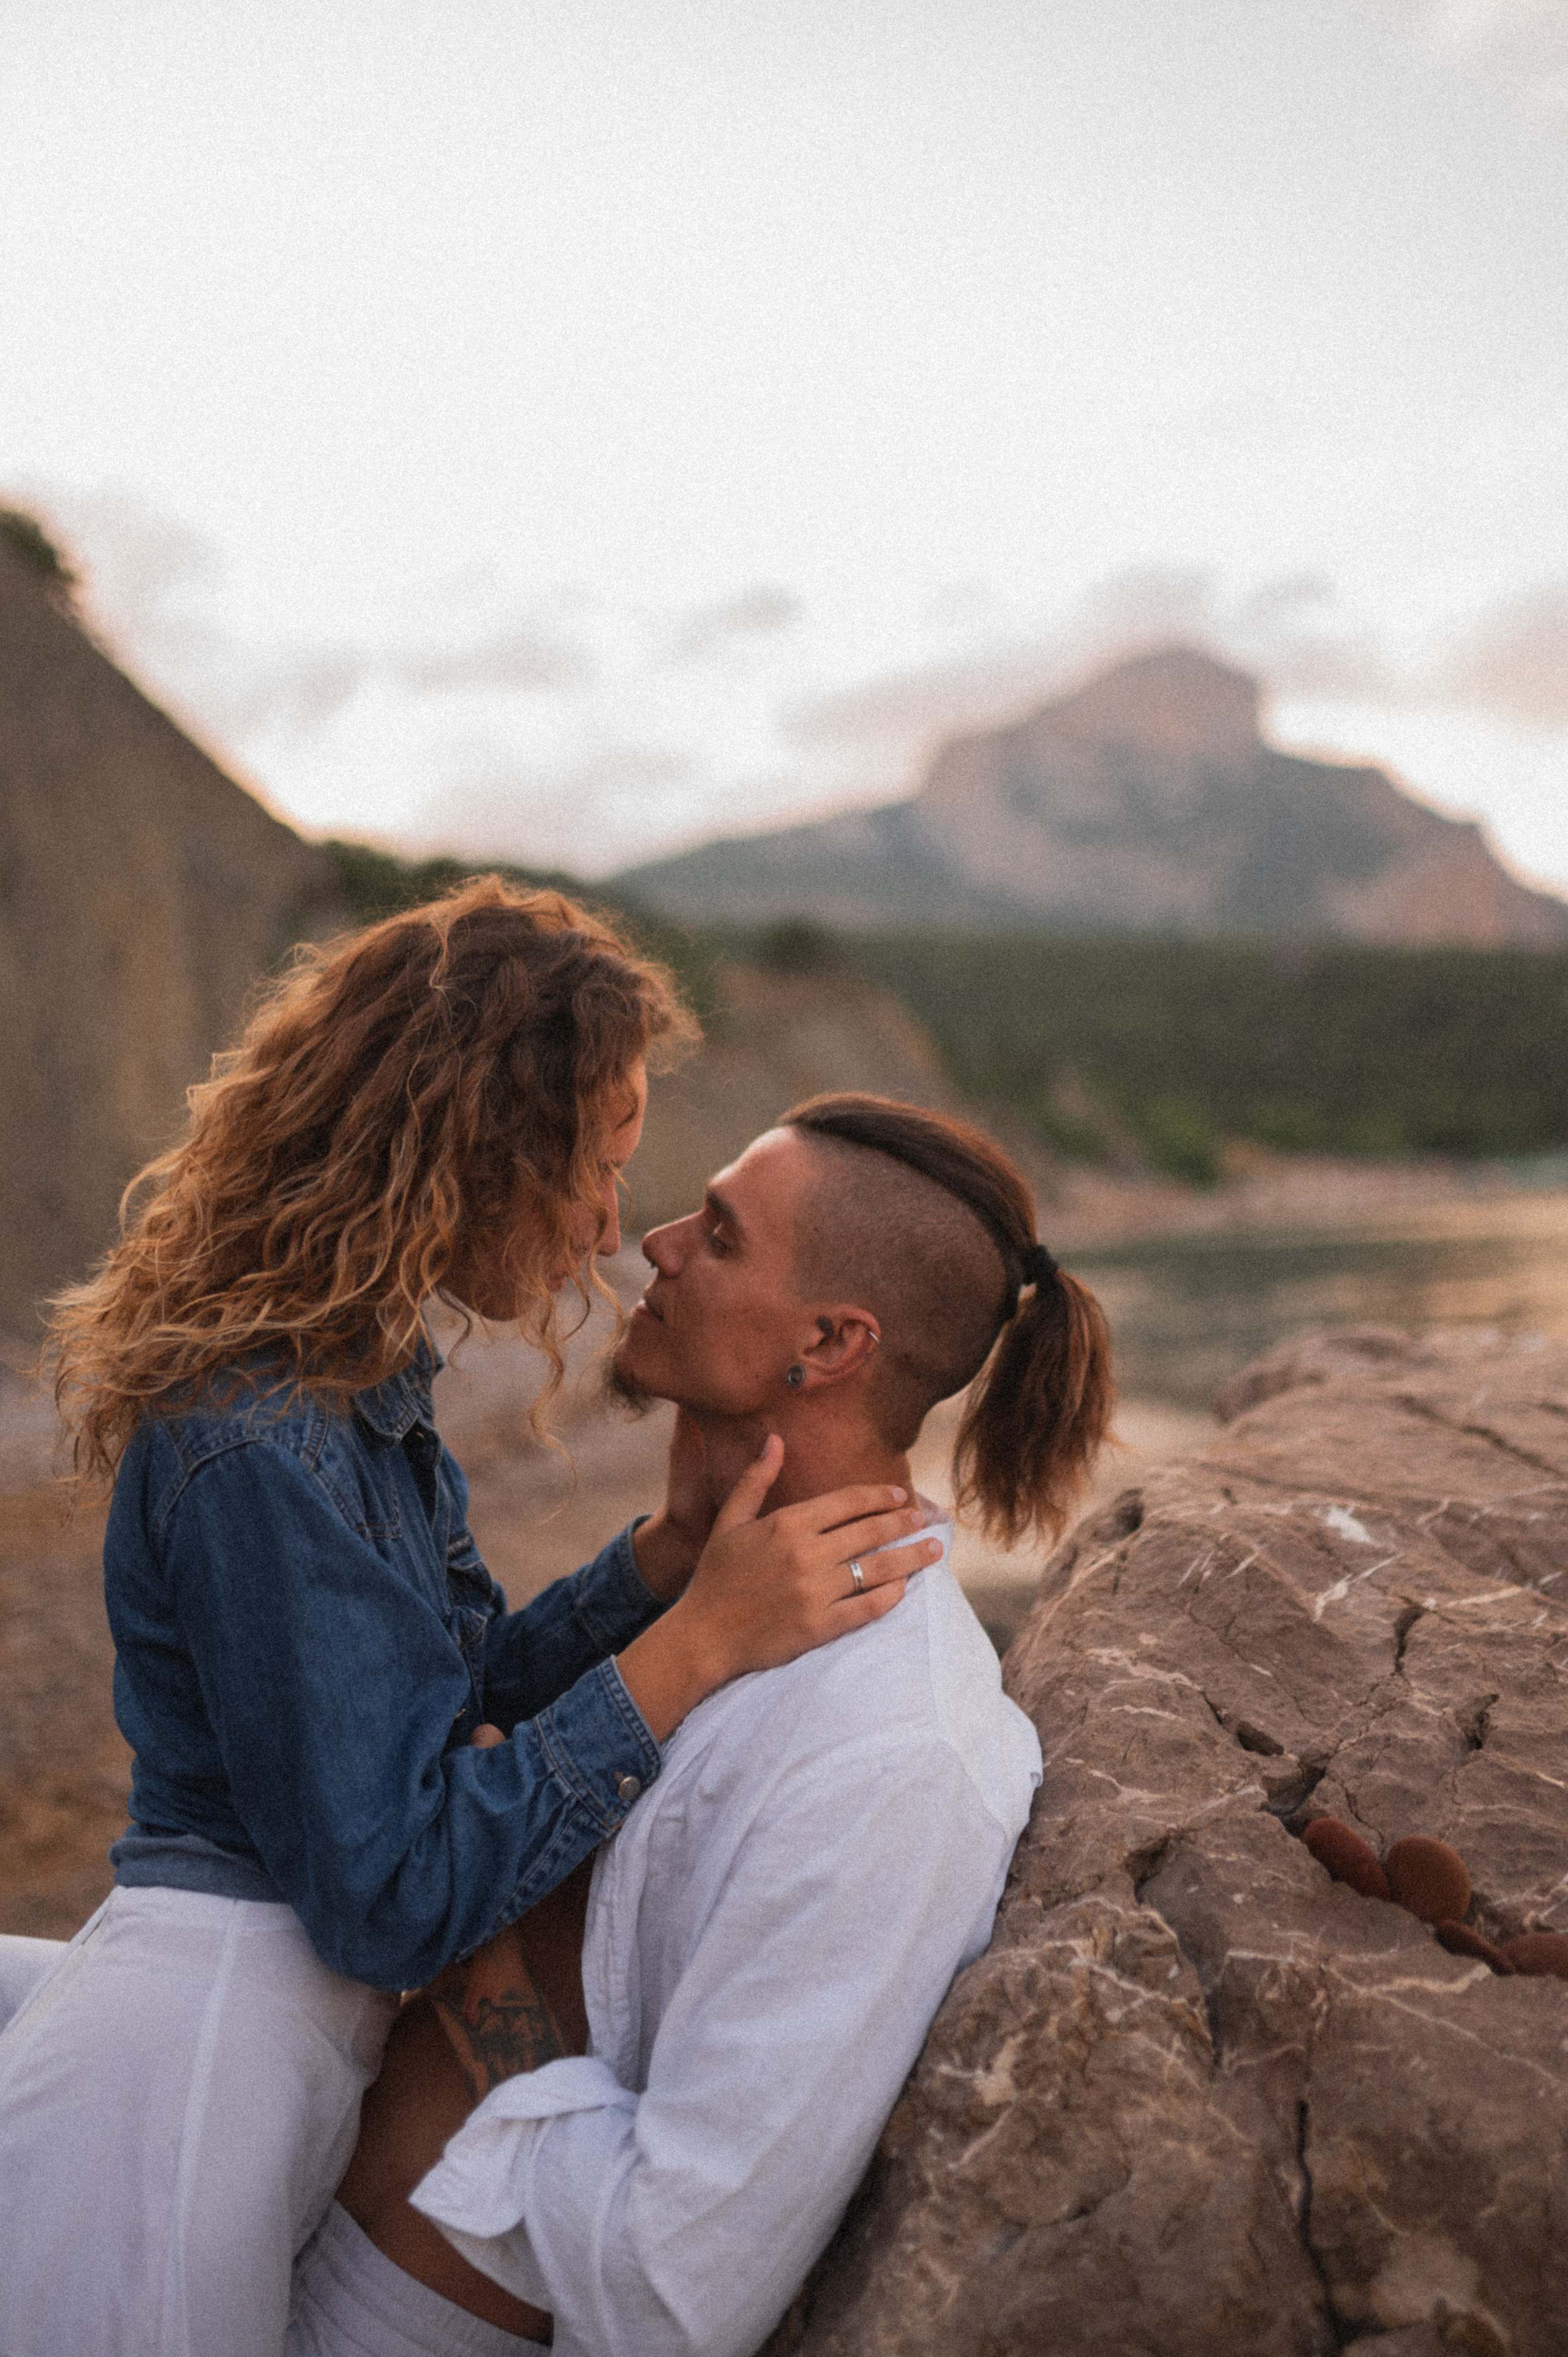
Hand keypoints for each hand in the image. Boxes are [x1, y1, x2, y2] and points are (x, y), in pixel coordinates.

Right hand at [615, 1436, 942, 1741]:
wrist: (703, 1637)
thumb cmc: (715, 1578)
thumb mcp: (729, 1522)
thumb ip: (754, 1481)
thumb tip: (775, 1440)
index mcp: (786, 1524)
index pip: (848, 1501)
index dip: (880, 1495)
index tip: (900, 1494)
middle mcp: (806, 1554)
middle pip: (871, 1531)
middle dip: (904, 1522)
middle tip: (924, 1519)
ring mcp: (816, 1591)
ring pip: (879, 1568)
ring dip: (912, 1557)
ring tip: (934, 1550)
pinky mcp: (821, 1626)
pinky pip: (869, 1607)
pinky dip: (892, 1596)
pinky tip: (905, 1588)